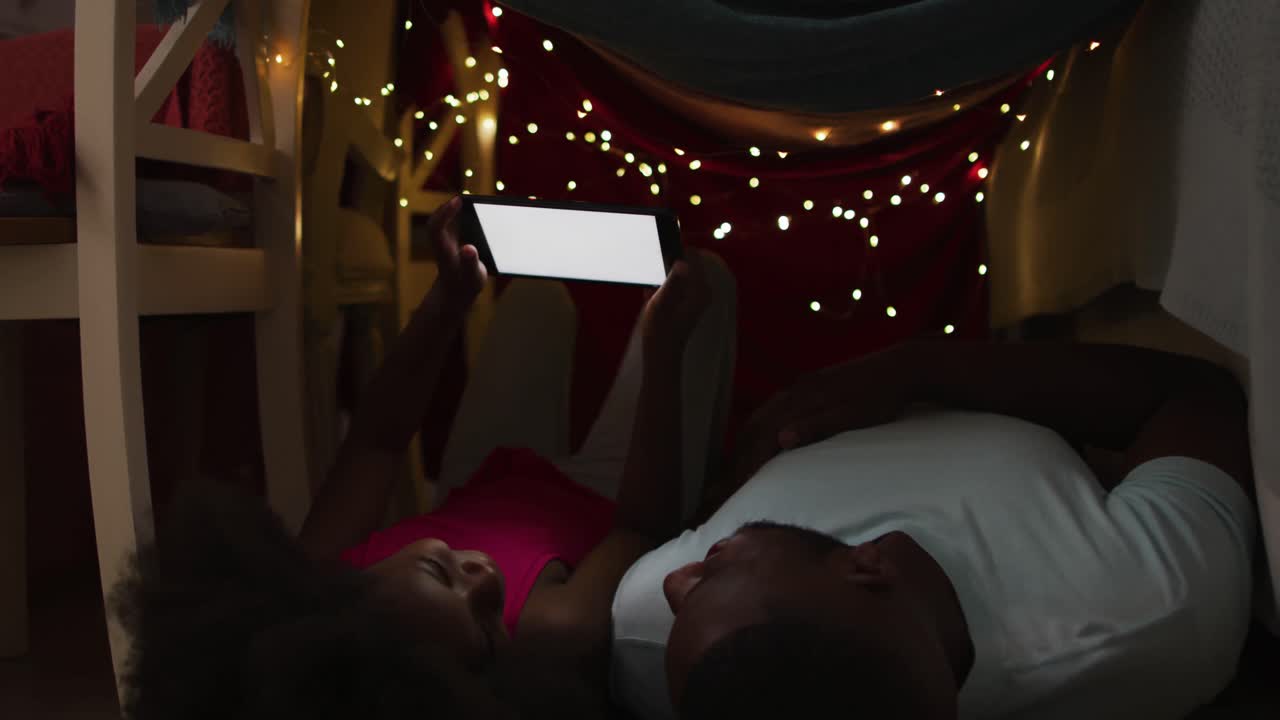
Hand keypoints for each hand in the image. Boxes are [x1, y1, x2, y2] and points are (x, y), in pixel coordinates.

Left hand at [424, 197, 486, 314]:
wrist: (455, 293)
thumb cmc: (465, 285)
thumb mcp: (472, 277)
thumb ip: (470, 263)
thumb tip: (469, 248)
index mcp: (444, 252)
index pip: (436, 227)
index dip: (445, 213)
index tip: (458, 201)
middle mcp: (441, 244)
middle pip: (436, 220)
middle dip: (447, 208)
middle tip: (463, 198)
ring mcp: (443, 241)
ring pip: (440, 221)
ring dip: (451, 209)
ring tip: (466, 202)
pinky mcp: (448, 241)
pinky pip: (447, 223)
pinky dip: (455, 214)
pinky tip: (468, 210)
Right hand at [639, 252, 711, 360]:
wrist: (661, 353)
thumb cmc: (659, 330)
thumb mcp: (661, 302)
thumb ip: (672, 280)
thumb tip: (682, 262)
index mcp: (699, 289)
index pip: (692, 255)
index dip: (675, 249)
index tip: (659, 249)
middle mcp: (702, 291)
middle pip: (686, 263)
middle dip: (667, 264)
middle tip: (652, 277)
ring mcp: (696, 297)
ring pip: (679, 274)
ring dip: (664, 277)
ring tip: (653, 290)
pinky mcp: (688, 302)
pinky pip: (677, 285)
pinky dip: (664, 286)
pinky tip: (653, 297)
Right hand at [729, 344, 918, 486]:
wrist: (899, 368)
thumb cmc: (880, 399)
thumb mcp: (852, 417)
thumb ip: (816, 427)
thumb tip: (781, 439)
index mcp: (803, 399)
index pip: (764, 434)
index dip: (749, 462)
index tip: (740, 487)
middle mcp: (795, 391)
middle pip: (754, 424)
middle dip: (739, 455)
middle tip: (730, 483)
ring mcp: (800, 387)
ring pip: (760, 416)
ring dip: (745, 443)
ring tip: (737, 467)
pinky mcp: (807, 386)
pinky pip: (771, 409)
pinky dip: (758, 429)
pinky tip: (761, 441)